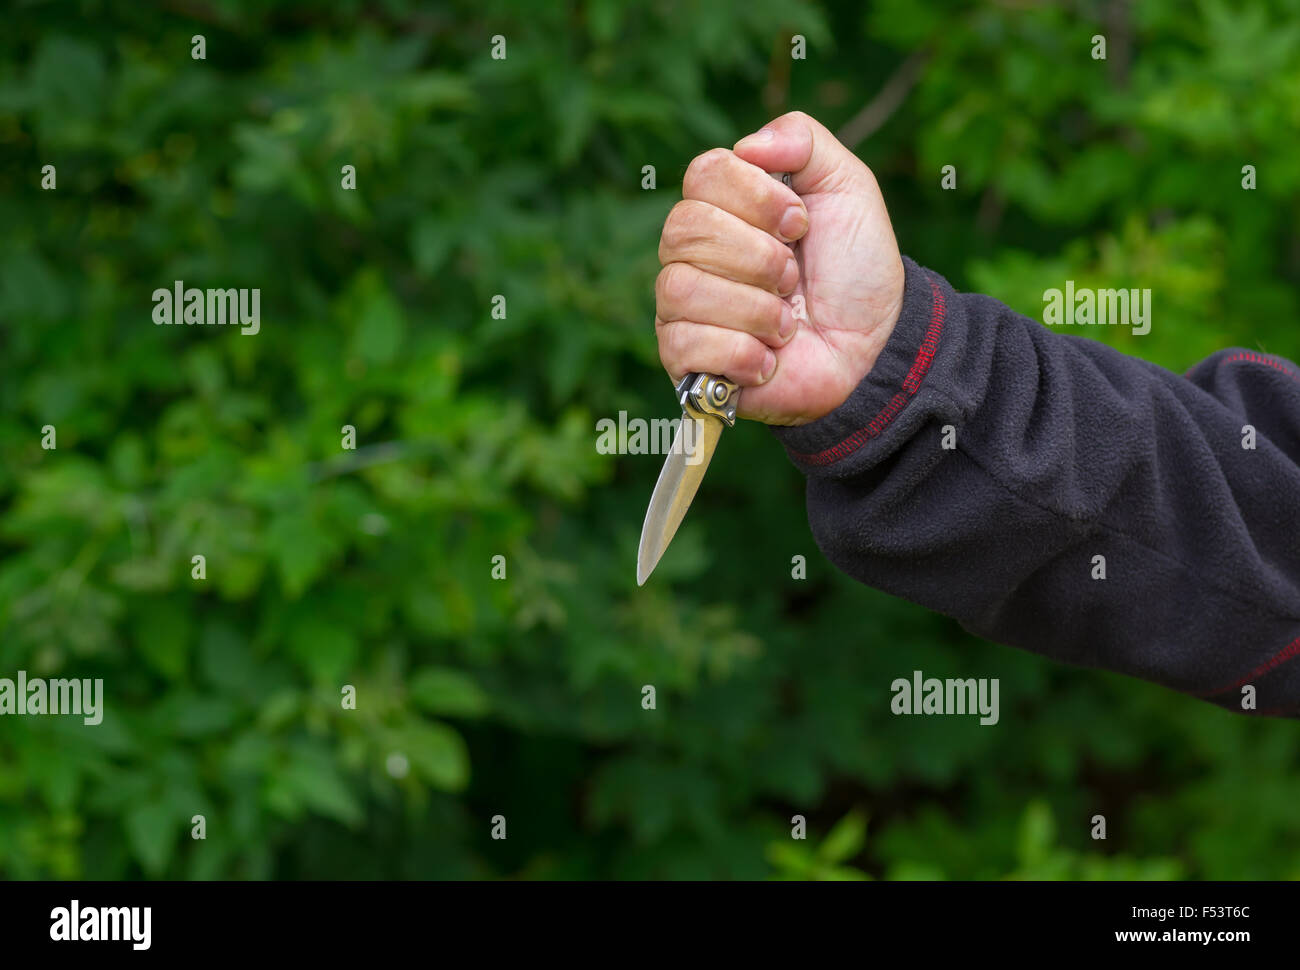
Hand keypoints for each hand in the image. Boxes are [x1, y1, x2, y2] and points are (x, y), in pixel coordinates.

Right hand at [654, 111, 905, 425]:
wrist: (872, 347)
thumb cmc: (854, 271)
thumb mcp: (847, 188)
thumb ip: (804, 142)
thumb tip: (748, 144)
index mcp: (723, 205)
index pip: (703, 174)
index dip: (756, 198)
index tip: (799, 224)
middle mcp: (692, 253)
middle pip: (684, 229)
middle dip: (758, 257)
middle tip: (794, 279)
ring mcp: (681, 306)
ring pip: (681, 288)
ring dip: (755, 309)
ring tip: (787, 324)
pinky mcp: (683, 359)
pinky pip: (683, 343)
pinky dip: (742, 352)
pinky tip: (768, 359)